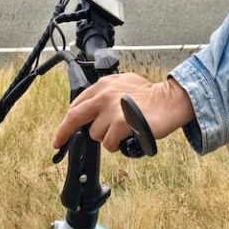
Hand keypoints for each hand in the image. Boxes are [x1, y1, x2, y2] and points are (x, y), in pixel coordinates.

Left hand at [53, 72, 194, 152]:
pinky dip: (115, 145)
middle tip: (59, 143)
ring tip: (121, 131)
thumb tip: (91, 110)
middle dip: (63, 133)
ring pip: (95, 134)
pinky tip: (125, 138)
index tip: (62, 131)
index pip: (77, 104)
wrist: (169, 101)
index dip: (67, 121)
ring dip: (105, 137)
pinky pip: (108, 143)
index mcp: (103, 85)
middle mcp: (104, 95)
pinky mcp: (119, 123)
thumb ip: (106, 93)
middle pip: (74, 118)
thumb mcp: (124, 83)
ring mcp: (111, 109)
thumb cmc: (150, 95)